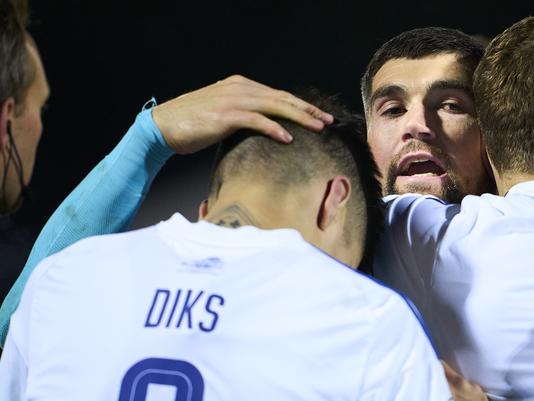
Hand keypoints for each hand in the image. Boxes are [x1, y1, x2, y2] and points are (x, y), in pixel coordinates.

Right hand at [152, 75, 333, 153]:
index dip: (301, 105)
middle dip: (308, 109)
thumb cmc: (192, 125)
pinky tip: (288, 139)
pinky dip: (274, 128)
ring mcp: (233, 100)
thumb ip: (242, 115)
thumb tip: (263, 128)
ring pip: (275, 106)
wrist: (163, 126)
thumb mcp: (222, 115)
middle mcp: (240, 88)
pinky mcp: (225, 115)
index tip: (319, 116)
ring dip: (299, 117)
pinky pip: (256, 120)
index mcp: (241, 86)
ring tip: (318, 128)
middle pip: (282, 98)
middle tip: (328, 120)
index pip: (278, 95)